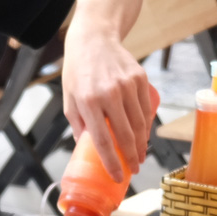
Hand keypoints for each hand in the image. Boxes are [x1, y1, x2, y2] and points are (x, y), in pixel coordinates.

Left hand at [62, 26, 154, 176]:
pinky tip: (144, 136)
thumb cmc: (78, 72)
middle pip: (126, 135)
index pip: (103, 140)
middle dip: (131, 158)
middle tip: (133, 170)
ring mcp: (127, 85)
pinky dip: (147, 125)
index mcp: (88, 101)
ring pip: (140, 124)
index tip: (118, 177)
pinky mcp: (140, 78)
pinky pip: (146, 108)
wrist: (94, 39)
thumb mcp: (69, 98)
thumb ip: (78, 124)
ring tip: (140, 156)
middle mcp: (109, 93)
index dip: (112, 162)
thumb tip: (87, 148)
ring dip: (142, 144)